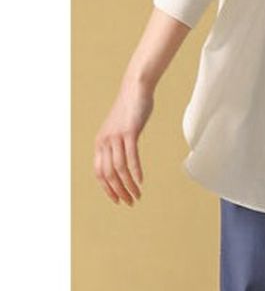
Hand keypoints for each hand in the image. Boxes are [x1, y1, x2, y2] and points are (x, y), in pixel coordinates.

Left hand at [93, 77, 152, 205]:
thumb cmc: (129, 108)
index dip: (107, 189)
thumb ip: (117, 143)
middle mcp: (104, 142)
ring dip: (128, 185)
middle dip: (118, 191)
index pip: (99, 173)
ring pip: (119, 168)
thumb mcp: (118, 128)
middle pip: (108, 174)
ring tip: (137, 195)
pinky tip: (140, 181)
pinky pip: (131, 156)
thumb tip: (121, 158)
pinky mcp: (129, 132)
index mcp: (100, 143)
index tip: (117, 200)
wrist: (135, 88)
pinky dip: (135, 171)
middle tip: (129, 202)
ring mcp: (116, 137)